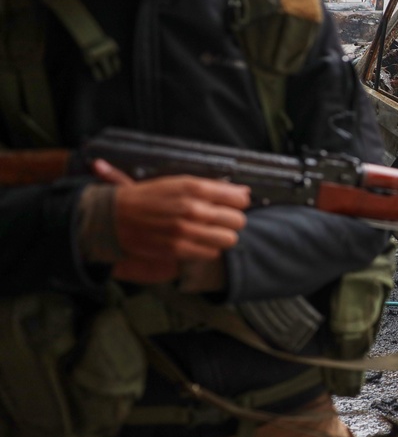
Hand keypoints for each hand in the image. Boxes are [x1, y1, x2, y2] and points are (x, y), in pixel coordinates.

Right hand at [92, 159, 249, 284]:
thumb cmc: (149, 197)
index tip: (231, 205)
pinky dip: (207, 249)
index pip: (239, 199)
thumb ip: (213, 187)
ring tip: (209, 232)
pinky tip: (196, 242)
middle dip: (231, 221)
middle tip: (219, 221)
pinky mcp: (178, 249)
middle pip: (238, 221)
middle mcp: (192, 208)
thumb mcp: (180, 183)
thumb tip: (244, 192)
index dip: (238, 203)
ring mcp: (186, 230)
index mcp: (194, 187)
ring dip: (221, 237)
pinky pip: (211, 253)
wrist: (115, 216)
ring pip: (228, 239)